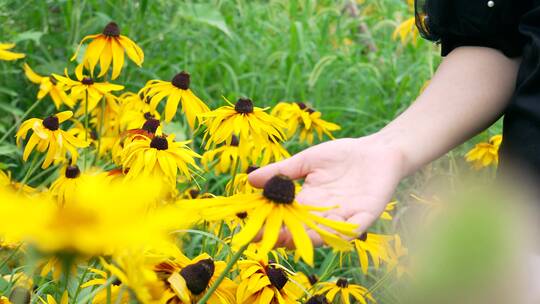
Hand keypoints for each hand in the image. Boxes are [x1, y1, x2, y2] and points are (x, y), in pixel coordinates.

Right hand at [248, 134, 406, 245]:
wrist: (377, 150)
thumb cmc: (342, 154)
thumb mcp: (306, 160)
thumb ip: (281, 171)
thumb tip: (249, 180)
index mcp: (308, 201)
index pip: (285, 217)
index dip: (270, 224)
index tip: (251, 228)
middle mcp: (323, 213)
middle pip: (301, 230)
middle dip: (284, 236)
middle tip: (265, 239)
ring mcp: (344, 216)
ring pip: (324, 233)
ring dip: (309, 239)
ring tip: (293, 241)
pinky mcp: (365, 214)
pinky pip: (353, 228)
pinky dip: (342, 232)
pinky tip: (330, 234)